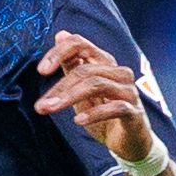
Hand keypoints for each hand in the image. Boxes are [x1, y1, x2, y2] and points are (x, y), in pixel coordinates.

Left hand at [36, 30, 159, 169]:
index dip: (59, 53)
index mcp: (104, 63)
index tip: (41, 71)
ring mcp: (128, 91)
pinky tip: (78, 121)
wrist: (129, 142)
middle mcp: (119, 72)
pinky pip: (115, 107)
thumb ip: (72, 64)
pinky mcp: (134, 111)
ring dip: (70, 98)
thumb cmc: (105, 113)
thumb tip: (60, 34)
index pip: (80, 44)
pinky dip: (94, 113)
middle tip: (41, 106)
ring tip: (52, 110)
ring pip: (97, 84)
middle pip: (85, 69)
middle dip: (60, 87)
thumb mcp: (81, 89)